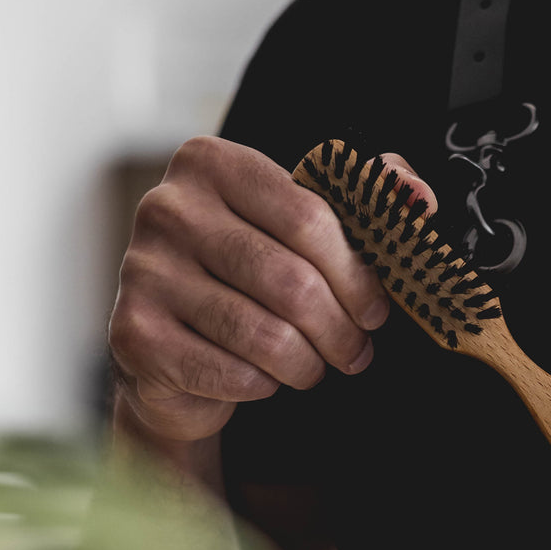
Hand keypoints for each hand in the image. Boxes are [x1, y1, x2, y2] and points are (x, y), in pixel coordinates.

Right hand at [109, 136, 435, 441]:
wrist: (170, 350)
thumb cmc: (244, 281)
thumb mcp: (298, 228)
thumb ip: (361, 201)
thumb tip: (415, 196)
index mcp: (210, 163)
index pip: (309, 217)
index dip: (358, 275)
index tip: (377, 310)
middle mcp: (167, 208)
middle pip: (292, 282)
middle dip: (340, 331)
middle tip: (355, 353)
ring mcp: (144, 271)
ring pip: (266, 335)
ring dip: (306, 365)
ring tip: (313, 368)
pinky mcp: (135, 334)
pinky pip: (232, 373)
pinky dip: (262, 386)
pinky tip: (262, 378)